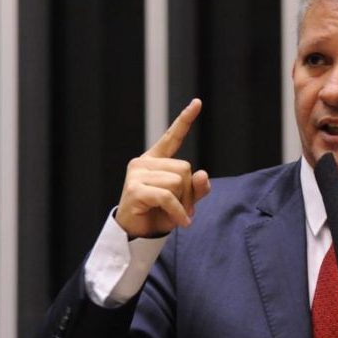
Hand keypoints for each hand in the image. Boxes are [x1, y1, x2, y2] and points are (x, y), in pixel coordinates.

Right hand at [115, 99, 210, 237]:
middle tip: (183, 209)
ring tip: (177, 214)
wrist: (137, 235)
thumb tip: (203, 174)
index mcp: (155, 160)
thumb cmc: (159, 215)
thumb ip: (196, 188)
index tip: (197, 102)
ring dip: (183, 203)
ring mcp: (137, 174)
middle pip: (184, 168)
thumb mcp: (184, 201)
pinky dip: (178, 211)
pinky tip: (181, 222)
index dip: (185, 120)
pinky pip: (167, 196)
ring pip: (178, 181)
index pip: (172, 137)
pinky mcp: (134, 189)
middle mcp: (143, 162)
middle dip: (189, 192)